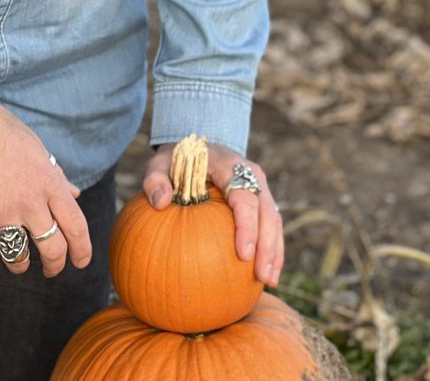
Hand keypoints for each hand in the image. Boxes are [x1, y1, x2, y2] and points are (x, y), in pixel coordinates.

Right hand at [0, 88, 91, 279]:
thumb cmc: (4, 132)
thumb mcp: (39, 150)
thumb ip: (56, 176)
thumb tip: (75, 193)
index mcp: (50, 183)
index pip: (76, 226)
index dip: (82, 250)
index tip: (81, 261)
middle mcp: (30, 200)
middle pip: (52, 249)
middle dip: (55, 265)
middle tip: (51, 269)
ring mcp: (2, 210)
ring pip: (18, 257)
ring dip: (20, 266)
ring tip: (19, 263)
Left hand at [143, 141, 283, 286]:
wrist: (197, 147)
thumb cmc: (177, 160)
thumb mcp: (160, 164)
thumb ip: (155, 179)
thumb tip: (160, 201)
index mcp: (228, 164)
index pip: (244, 196)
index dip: (247, 226)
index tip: (244, 254)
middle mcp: (250, 174)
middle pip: (267, 211)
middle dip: (268, 245)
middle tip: (261, 277)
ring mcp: (258, 186)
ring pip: (274, 220)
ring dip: (275, 251)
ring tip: (269, 282)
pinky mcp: (260, 199)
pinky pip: (271, 225)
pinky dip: (272, 249)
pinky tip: (266, 277)